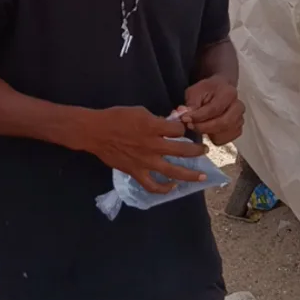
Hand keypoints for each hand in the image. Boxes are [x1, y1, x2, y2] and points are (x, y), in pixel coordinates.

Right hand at [87, 106, 208, 194]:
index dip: (184, 128)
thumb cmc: (116, 117)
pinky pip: (153, 186)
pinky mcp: (136, 172)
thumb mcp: (139, 111)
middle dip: (197, 151)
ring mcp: (145, 161)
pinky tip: (173, 187)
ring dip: (190, 174)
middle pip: (183, 150)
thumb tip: (168, 125)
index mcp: (153, 126)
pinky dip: (164, 189)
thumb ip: (156, 120)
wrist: (95, 132)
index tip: (185, 129)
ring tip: (202, 176)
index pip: (178, 129)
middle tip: (204, 151)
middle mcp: (153, 145)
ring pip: (173, 171)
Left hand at [185, 75, 243, 145]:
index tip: (185, 118)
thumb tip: (184, 114)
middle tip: (190, 125)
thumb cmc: (206, 90)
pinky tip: (207, 129)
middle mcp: (238, 106)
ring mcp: (240, 119)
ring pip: (224, 133)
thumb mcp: (195, 91)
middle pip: (223, 123)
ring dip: (208, 133)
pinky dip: (214, 137)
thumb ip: (190, 103)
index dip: (198, 116)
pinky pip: (226, 139)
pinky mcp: (237, 129)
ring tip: (197, 126)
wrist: (219, 90)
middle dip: (204, 127)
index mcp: (229, 93)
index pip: (214, 109)